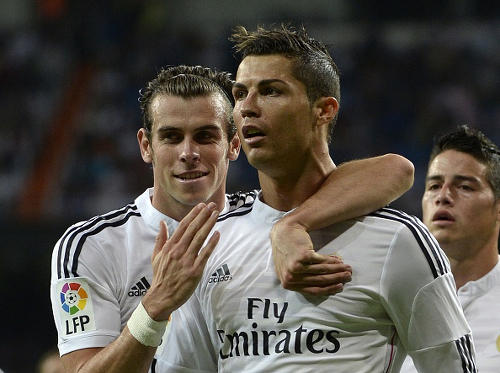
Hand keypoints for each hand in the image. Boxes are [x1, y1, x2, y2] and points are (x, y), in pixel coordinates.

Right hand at [142, 203, 219, 320]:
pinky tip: (217, 234)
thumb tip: (162, 223)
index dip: (193, 214)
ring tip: (216, 214)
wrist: (161, 297)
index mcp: (170, 246)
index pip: (183, 226)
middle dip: (203, 215)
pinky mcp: (195, 270)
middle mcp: (178, 251)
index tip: (201, 206)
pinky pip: (205, 254)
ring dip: (209, 224)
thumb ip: (161, 238)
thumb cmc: (160, 276)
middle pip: (193, 229)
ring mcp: (187, 260)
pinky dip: (212, 243)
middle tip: (212, 205)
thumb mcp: (156, 256)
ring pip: (200, 238)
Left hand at [271, 220, 351, 295]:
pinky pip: (322, 260)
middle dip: (337, 279)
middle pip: (320, 281)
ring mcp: (296, 267)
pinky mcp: (303, 256)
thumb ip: (304, 278)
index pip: (313, 290)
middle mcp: (291, 277)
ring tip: (347, 268)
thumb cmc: (288, 251)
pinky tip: (339, 260)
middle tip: (348, 277)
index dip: (329, 289)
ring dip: (338, 270)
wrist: (284, 232)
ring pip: (322, 271)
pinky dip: (332, 260)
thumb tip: (328, 283)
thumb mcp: (291, 269)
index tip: (340, 287)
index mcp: (288, 284)